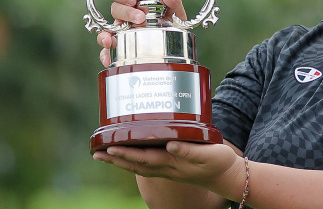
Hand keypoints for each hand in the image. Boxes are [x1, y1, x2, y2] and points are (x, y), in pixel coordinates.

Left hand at [93, 142, 243, 200]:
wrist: (227, 176)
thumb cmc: (219, 162)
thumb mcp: (209, 154)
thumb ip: (189, 151)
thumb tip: (169, 146)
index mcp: (173, 163)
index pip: (144, 159)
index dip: (126, 153)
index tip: (110, 148)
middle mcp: (167, 168)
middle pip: (135, 164)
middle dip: (115, 159)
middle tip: (96, 153)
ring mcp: (168, 169)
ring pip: (138, 166)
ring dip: (120, 161)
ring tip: (103, 155)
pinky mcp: (171, 166)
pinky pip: (146, 164)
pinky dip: (133, 160)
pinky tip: (127, 154)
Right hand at [96, 0, 187, 66]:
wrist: (177, 44)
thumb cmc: (173, 22)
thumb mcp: (176, 12)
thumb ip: (174, 1)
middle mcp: (127, 11)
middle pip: (115, 5)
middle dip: (125, 10)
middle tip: (140, 16)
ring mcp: (122, 27)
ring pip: (108, 25)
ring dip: (114, 28)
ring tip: (126, 32)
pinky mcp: (120, 43)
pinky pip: (107, 48)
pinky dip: (105, 52)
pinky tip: (108, 58)